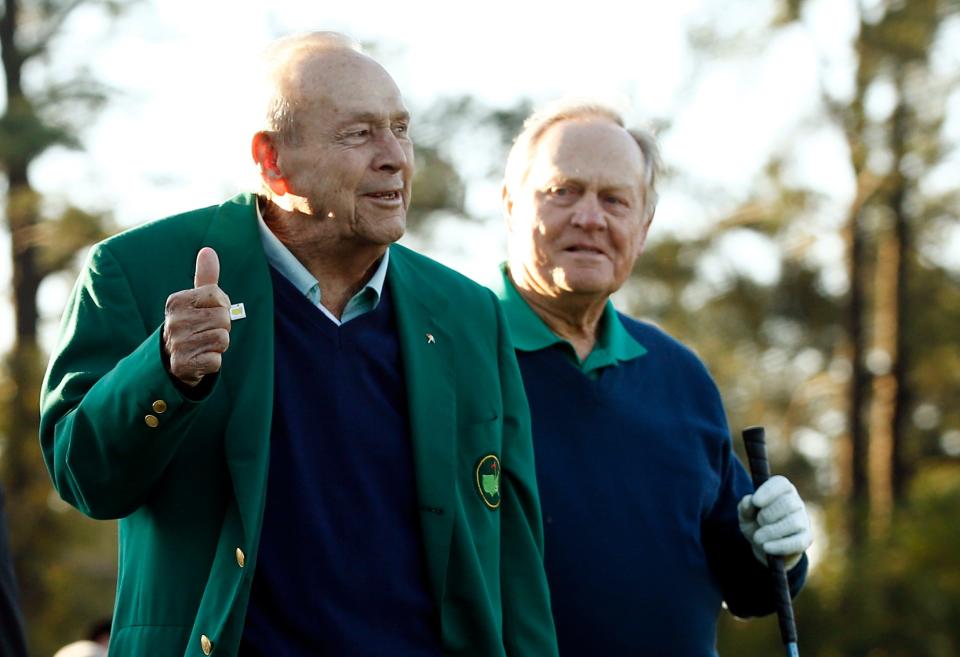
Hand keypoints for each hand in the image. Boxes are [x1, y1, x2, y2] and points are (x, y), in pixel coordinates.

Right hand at [162, 248, 230, 386]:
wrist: (172, 359)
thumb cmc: (191, 324)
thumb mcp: (196, 299)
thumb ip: (205, 277)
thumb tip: (208, 250)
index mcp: (177, 301)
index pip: (218, 296)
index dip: (221, 305)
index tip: (209, 312)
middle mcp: (174, 321)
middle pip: (223, 318)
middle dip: (222, 326)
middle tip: (206, 331)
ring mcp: (177, 344)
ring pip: (222, 339)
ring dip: (218, 345)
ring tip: (203, 345)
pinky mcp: (183, 364)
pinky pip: (216, 360)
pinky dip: (213, 362)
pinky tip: (200, 359)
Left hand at [737, 475, 811, 569]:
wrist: (764, 545)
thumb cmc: (755, 523)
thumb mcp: (745, 514)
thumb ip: (744, 506)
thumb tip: (749, 501)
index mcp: (781, 490)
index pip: (781, 483)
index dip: (768, 491)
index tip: (756, 502)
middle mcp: (796, 502)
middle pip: (788, 503)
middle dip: (768, 514)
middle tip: (758, 521)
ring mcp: (803, 521)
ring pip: (794, 522)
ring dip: (772, 531)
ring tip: (758, 537)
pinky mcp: (806, 539)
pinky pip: (798, 542)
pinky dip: (780, 546)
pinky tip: (766, 547)